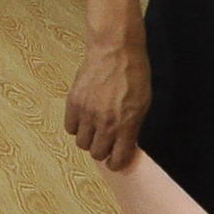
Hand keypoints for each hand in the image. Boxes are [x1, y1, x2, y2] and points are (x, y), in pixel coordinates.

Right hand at [65, 34, 150, 167]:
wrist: (115, 50)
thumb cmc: (134, 74)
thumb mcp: (143, 103)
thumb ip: (133, 127)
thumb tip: (125, 144)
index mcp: (126, 125)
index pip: (117, 159)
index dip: (116, 163)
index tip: (115, 160)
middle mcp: (106, 123)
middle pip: (97, 154)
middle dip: (102, 150)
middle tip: (105, 141)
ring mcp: (87, 113)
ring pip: (82, 143)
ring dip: (89, 138)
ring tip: (94, 127)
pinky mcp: (74, 103)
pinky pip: (70, 127)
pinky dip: (77, 126)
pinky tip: (85, 117)